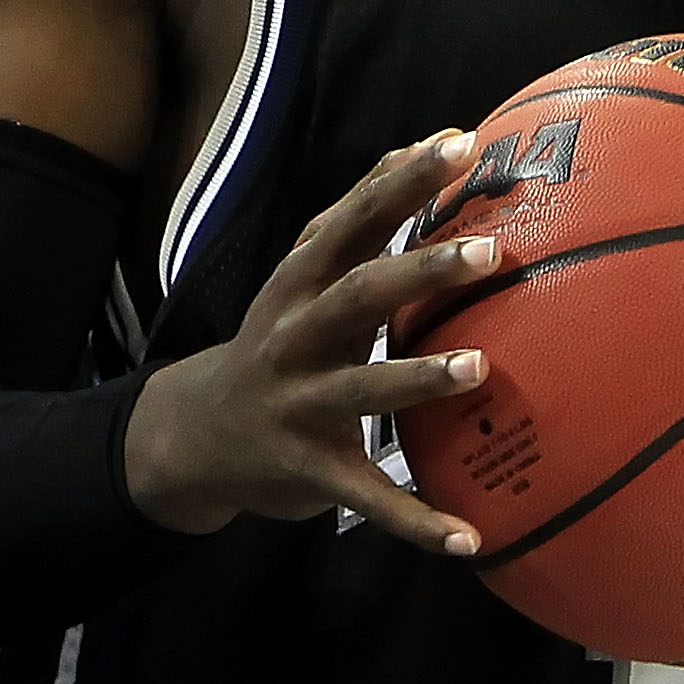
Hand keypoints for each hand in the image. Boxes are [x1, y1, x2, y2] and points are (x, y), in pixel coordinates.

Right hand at [122, 128, 501, 556]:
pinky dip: (416, 521)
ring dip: (419, 377)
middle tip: (488, 251)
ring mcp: (299, 404)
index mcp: (301, 283)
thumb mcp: (303, 277)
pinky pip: (367, 496)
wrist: (195, 437)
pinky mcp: (308, 469)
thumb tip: (420, 145)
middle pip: (358, 294)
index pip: (353, 220)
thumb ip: (358, 219)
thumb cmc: (277, 342)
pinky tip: (469, 540)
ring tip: (480, 367)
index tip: (459, 144)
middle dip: (420, 270)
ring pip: (362, 388)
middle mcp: (295, 336)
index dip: (402, 182)